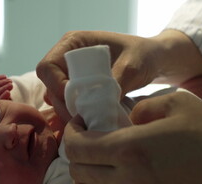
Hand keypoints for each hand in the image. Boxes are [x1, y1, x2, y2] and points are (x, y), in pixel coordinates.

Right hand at [37, 30, 201, 121]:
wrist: (153, 60)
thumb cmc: (143, 55)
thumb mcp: (133, 66)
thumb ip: (115, 82)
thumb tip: (98, 104)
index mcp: (73, 43)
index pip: (48, 67)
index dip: (56, 87)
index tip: (77, 102)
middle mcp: (66, 58)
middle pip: (49, 86)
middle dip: (64, 105)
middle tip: (85, 119)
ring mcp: (70, 75)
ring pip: (56, 99)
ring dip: (69, 112)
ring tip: (90, 122)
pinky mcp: (77, 89)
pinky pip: (67, 105)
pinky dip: (75, 114)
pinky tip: (90, 120)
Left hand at [65, 92, 201, 183]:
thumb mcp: (178, 103)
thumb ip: (143, 108)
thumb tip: (127, 119)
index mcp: (131, 149)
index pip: (79, 147)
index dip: (71, 131)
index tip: (80, 123)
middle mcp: (129, 181)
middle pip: (79, 172)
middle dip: (76, 154)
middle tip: (87, 141)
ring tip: (89, 171)